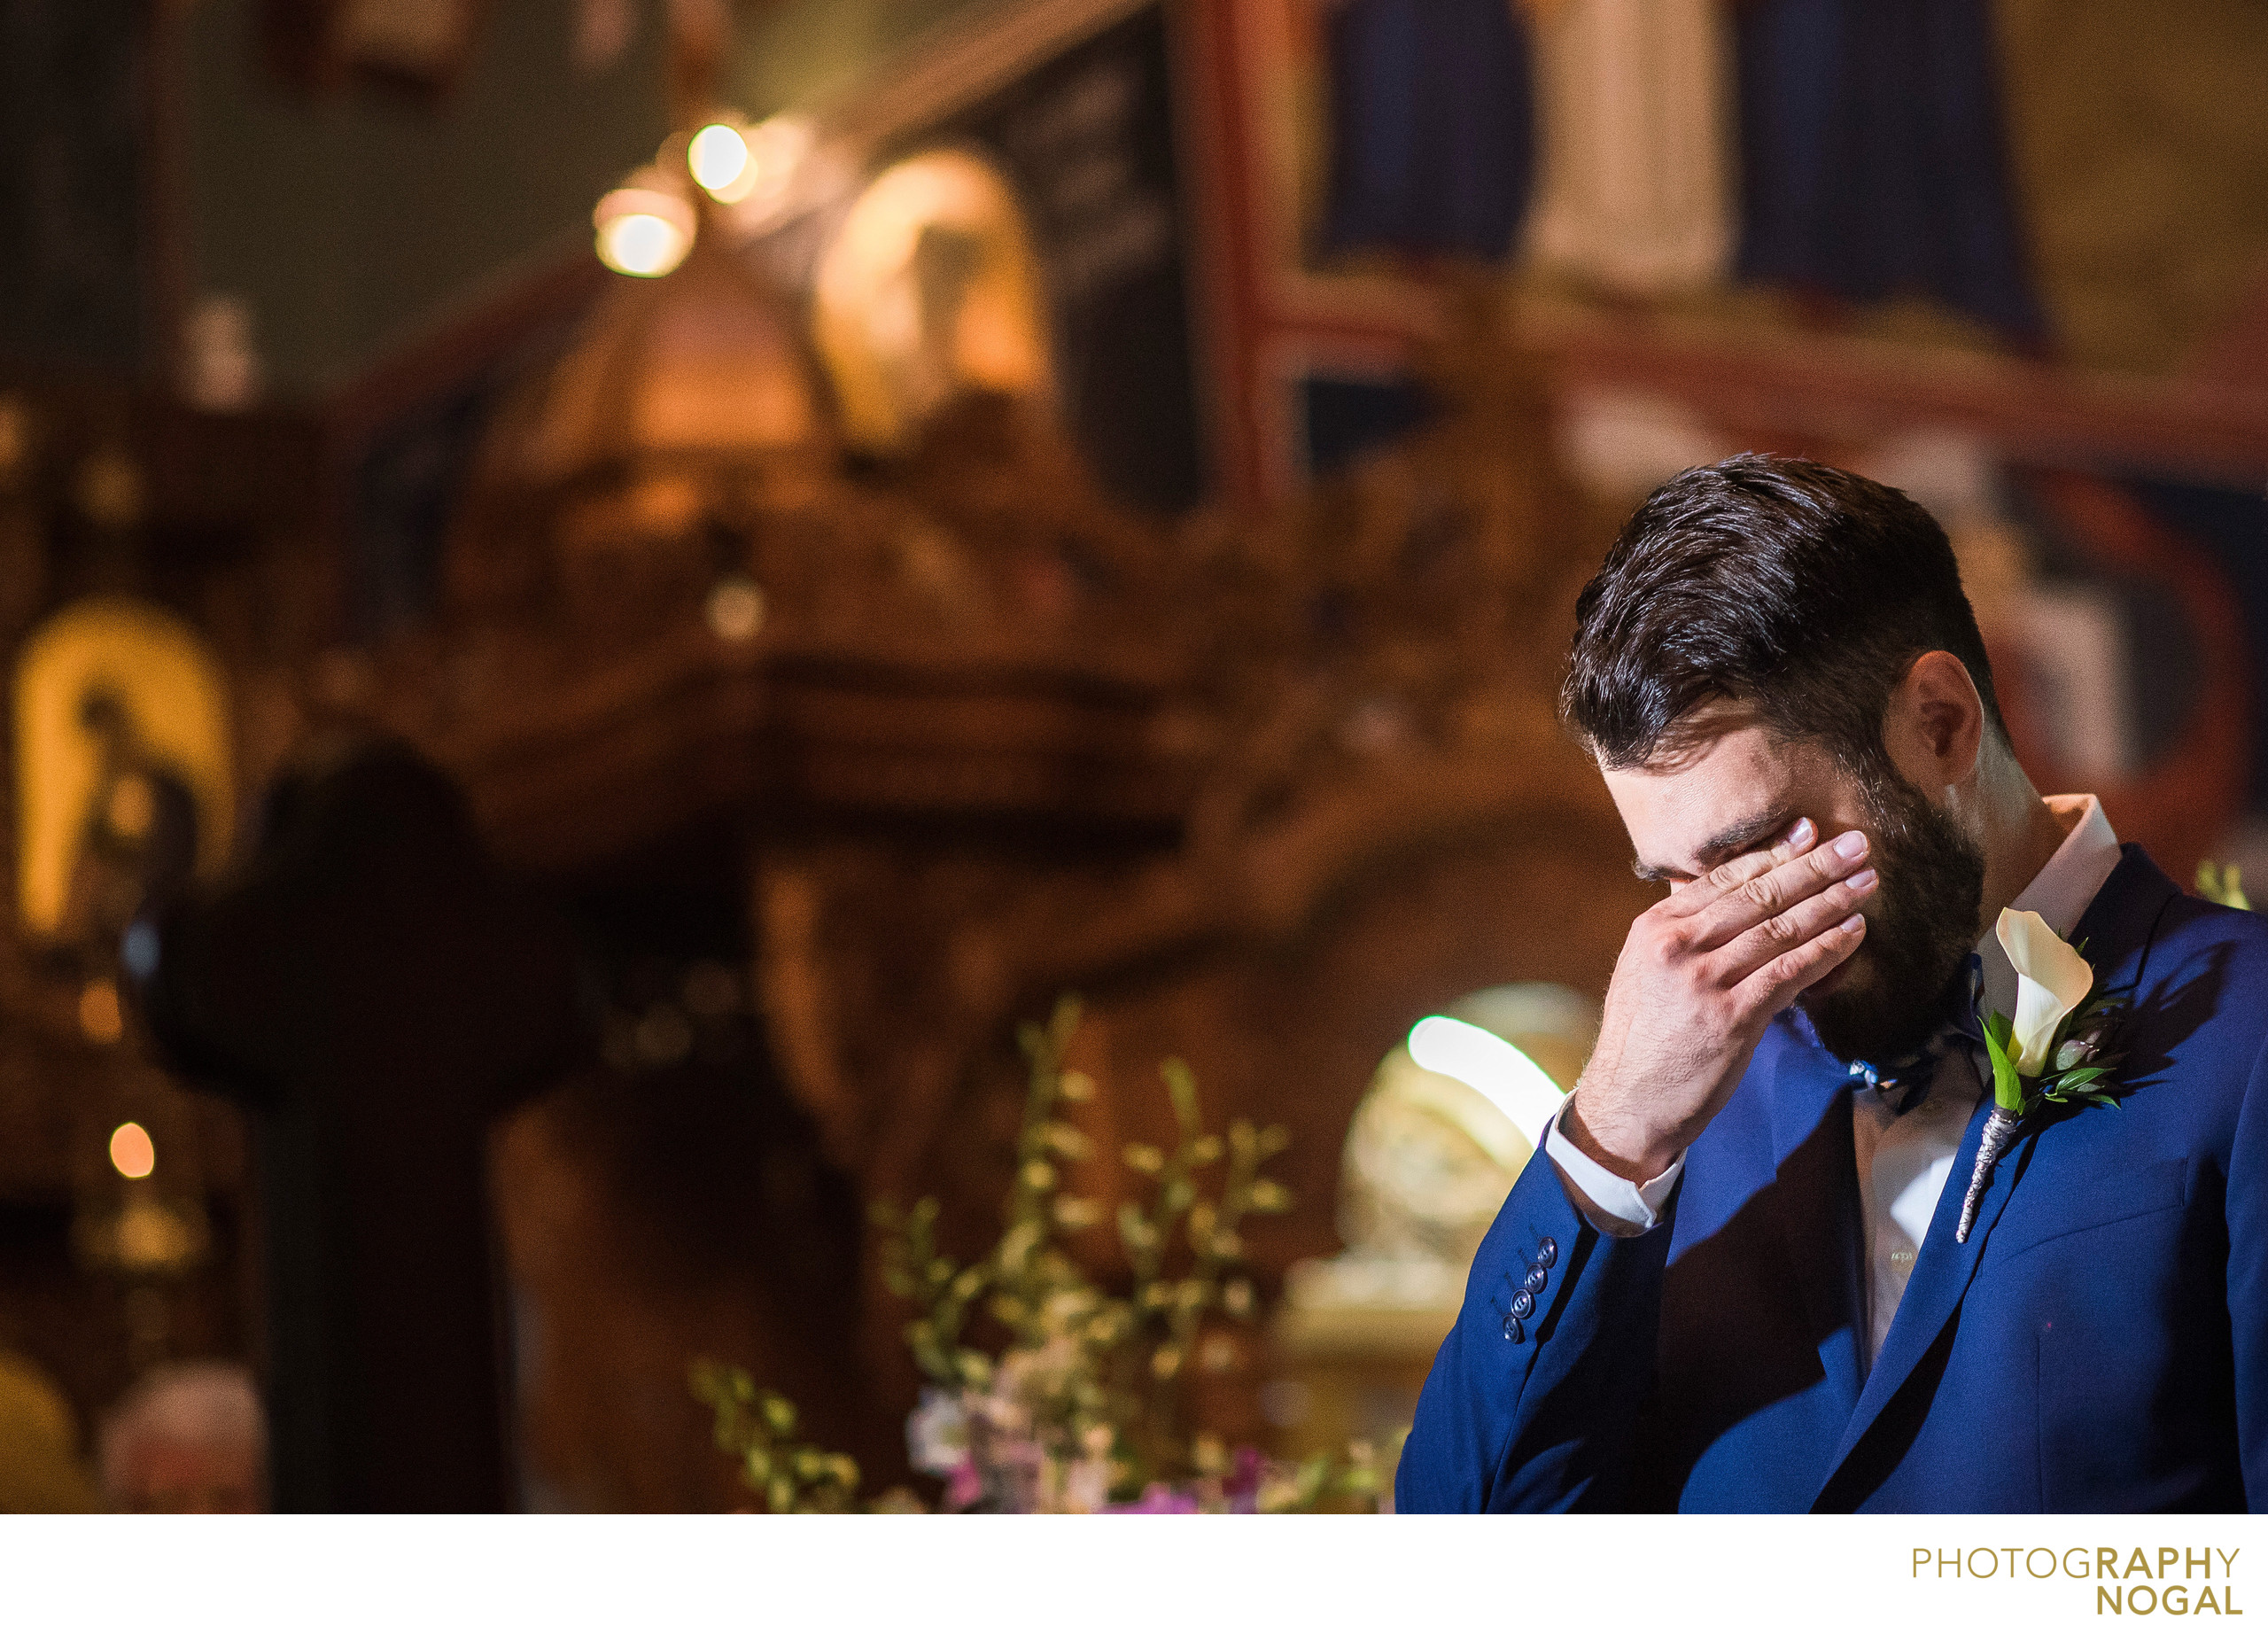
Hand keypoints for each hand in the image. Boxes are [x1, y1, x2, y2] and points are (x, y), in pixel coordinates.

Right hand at [1566, 818, 1875, 1181]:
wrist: (1629, 1101)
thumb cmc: (1645, 1039)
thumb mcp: (1646, 971)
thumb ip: (1685, 934)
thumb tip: (1735, 898)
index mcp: (1655, 928)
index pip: (1723, 879)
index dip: (1774, 853)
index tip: (1811, 833)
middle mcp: (1677, 946)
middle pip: (1758, 896)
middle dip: (1814, 867)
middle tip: (1856, 845)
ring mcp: (1704, 981)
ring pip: (1780, 929)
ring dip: (1831, 903)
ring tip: (1866, 884)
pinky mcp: (1732, 1017)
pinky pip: (1791, 972)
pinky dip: (1827, 950)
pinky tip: (1853, 934)